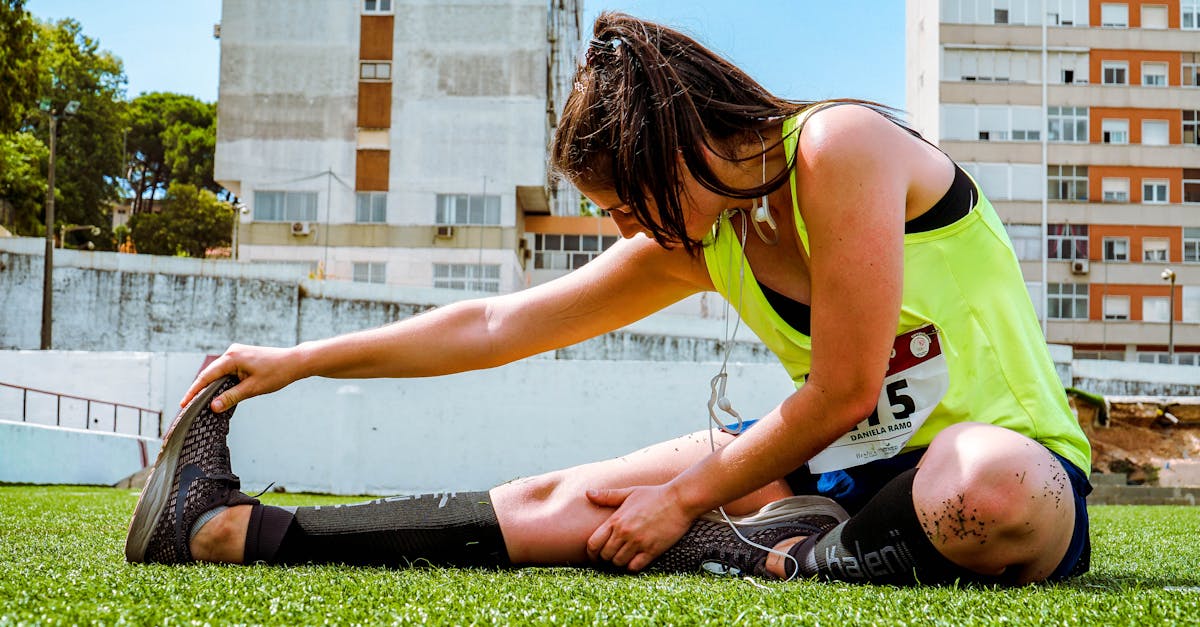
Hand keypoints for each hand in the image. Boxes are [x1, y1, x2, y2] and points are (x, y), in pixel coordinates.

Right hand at [181, 343, 300, 410]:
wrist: (295, 362)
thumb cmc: (277, 373)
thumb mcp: (252, 389)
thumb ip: (231, 397)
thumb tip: (212, 407)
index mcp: (232, 357)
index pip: (206, 376)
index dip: (194, 391)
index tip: (183, 404)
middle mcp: (232, 352)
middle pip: (210, 373)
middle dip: (200, 389)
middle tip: (188, 406)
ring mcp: (237, 352)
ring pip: (218, 372)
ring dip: (211, 386)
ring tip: (199, 401)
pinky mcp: (242, 356)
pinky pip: (227, 369)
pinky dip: (221, 381)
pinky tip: (217, 392)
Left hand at [585, 484, 694, 571]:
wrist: (680, 500)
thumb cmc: (655, 495)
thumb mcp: (630, 492)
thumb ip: (607, 496)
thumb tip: (588, 493)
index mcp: (616, 519)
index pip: (593, 543)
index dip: (591, 553)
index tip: (594, 556)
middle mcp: (624, 533)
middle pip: (605, 555)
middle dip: (606, 558)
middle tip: (611, 556)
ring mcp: (638, 543)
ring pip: (618, 563)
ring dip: (619, 562)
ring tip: (624, 557)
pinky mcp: (652, 550)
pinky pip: (634, 566)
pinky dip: (632, 566)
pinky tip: (635, 559)